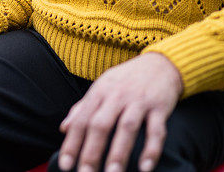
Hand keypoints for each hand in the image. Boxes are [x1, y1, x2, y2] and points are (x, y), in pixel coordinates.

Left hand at [58, 53, 182, 171]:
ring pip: (126, 127)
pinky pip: (156, 130)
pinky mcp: (159, 107)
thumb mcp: (101, 88)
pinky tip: (145, 167)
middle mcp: (116, 96)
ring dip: (118, 152)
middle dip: (91, 151)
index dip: (72, 143)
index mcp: (99, 93)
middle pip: (100, 125)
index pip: (81, 120)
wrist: (160, 63)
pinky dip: (151, 149)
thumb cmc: (126, 80)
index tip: (65, 165)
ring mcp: (138, 101)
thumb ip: (83, 108)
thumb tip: (63, 128)